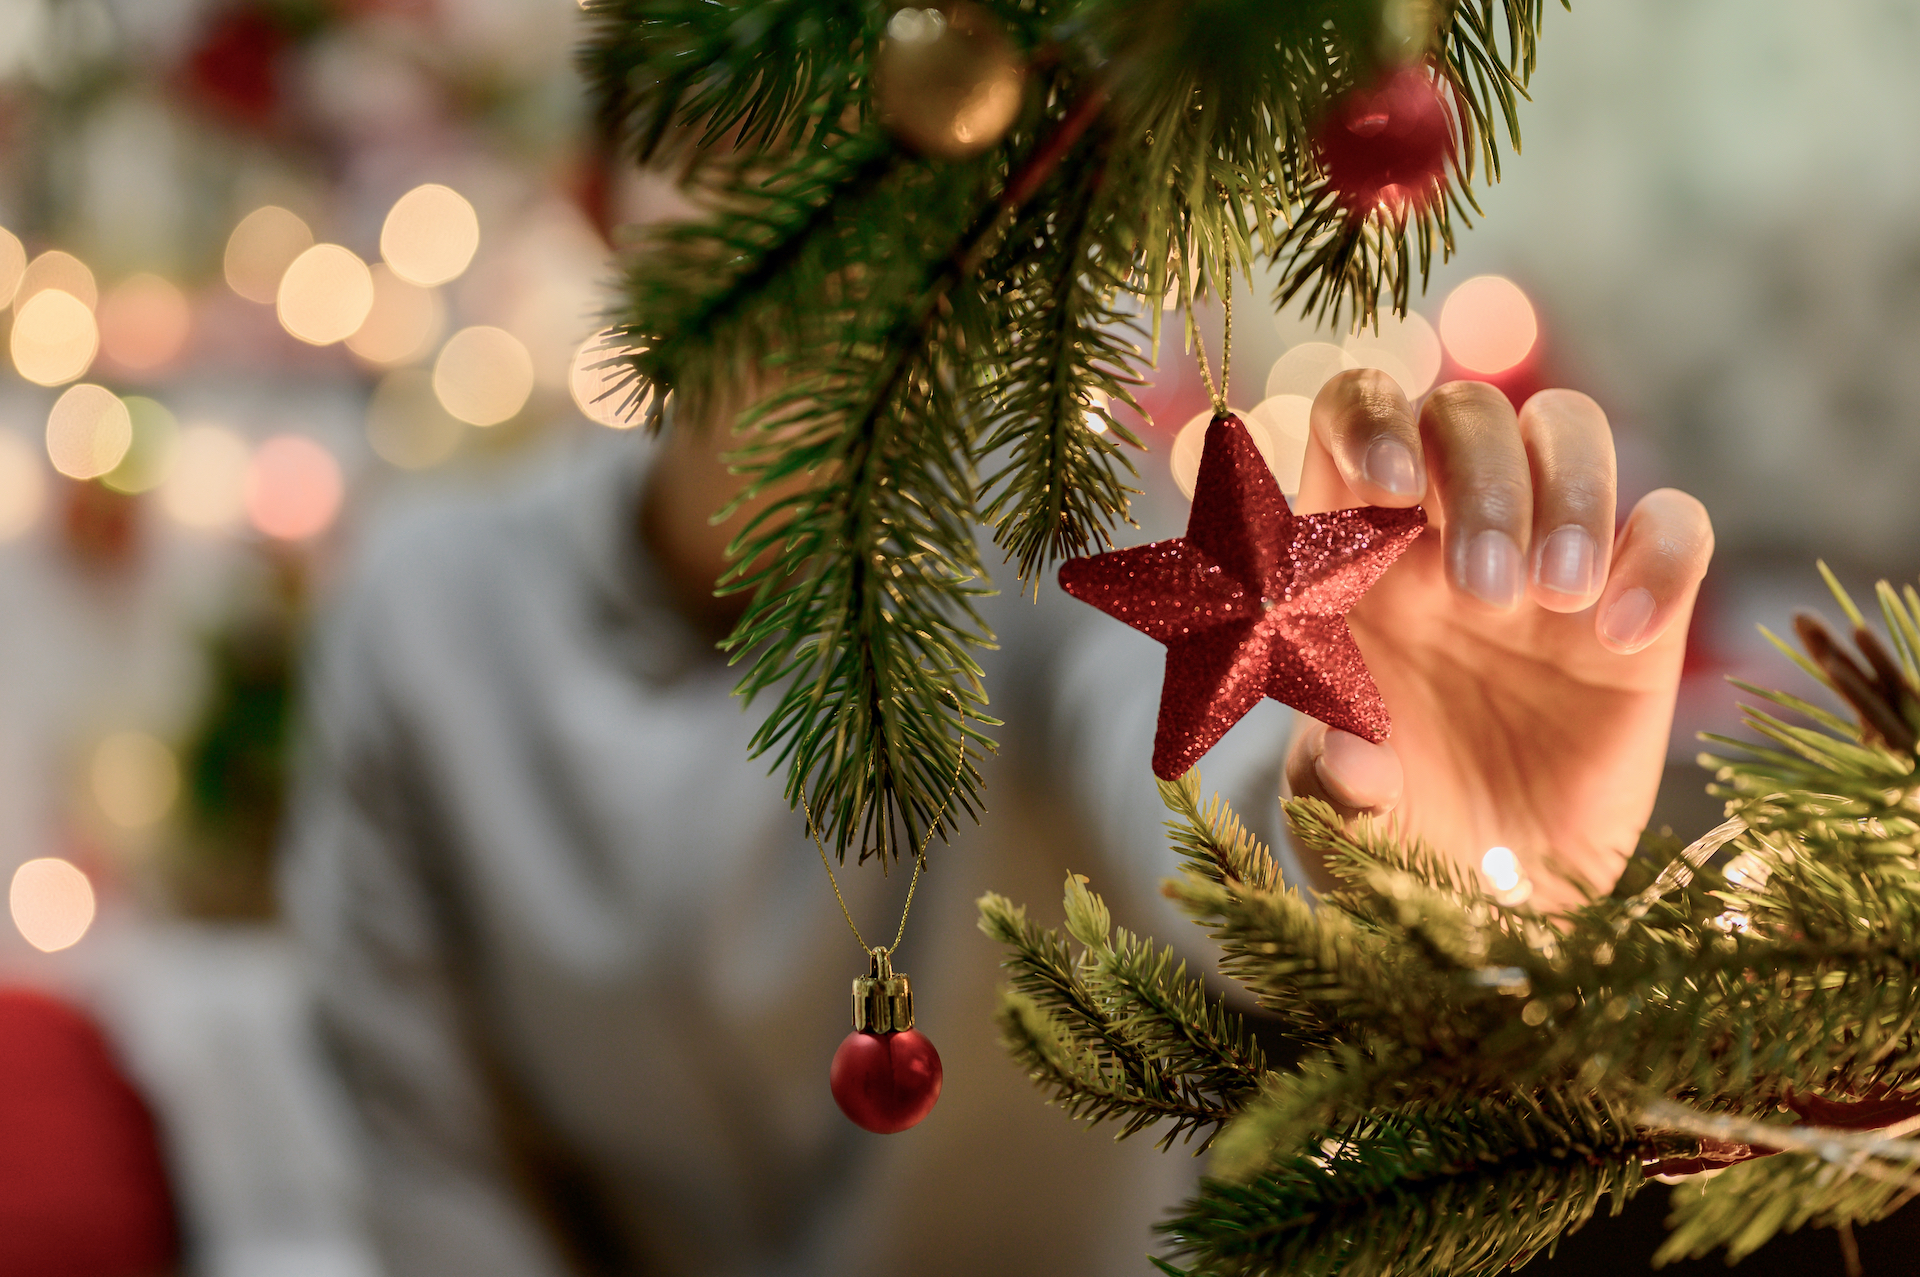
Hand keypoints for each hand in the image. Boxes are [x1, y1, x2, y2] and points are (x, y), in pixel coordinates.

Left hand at [1284, 372, 1713, 909]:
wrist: (1486, 910)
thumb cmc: (1390, 838)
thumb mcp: (1338, 820)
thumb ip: (1333, 781)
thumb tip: (1352, 751)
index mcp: (1352, 554)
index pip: (1354, 417)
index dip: (1372, 420)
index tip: (1391, 486)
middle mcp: (1444, 536)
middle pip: (1469, 413)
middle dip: (1480, 479)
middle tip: (1485, 595)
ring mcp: (1544, 564)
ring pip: (1570, 430)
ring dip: (1569, 493)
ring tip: (1553, 603)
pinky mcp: (1639, 612)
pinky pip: (1672, 524)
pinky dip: (1657, 559)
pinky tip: (1618, 637)